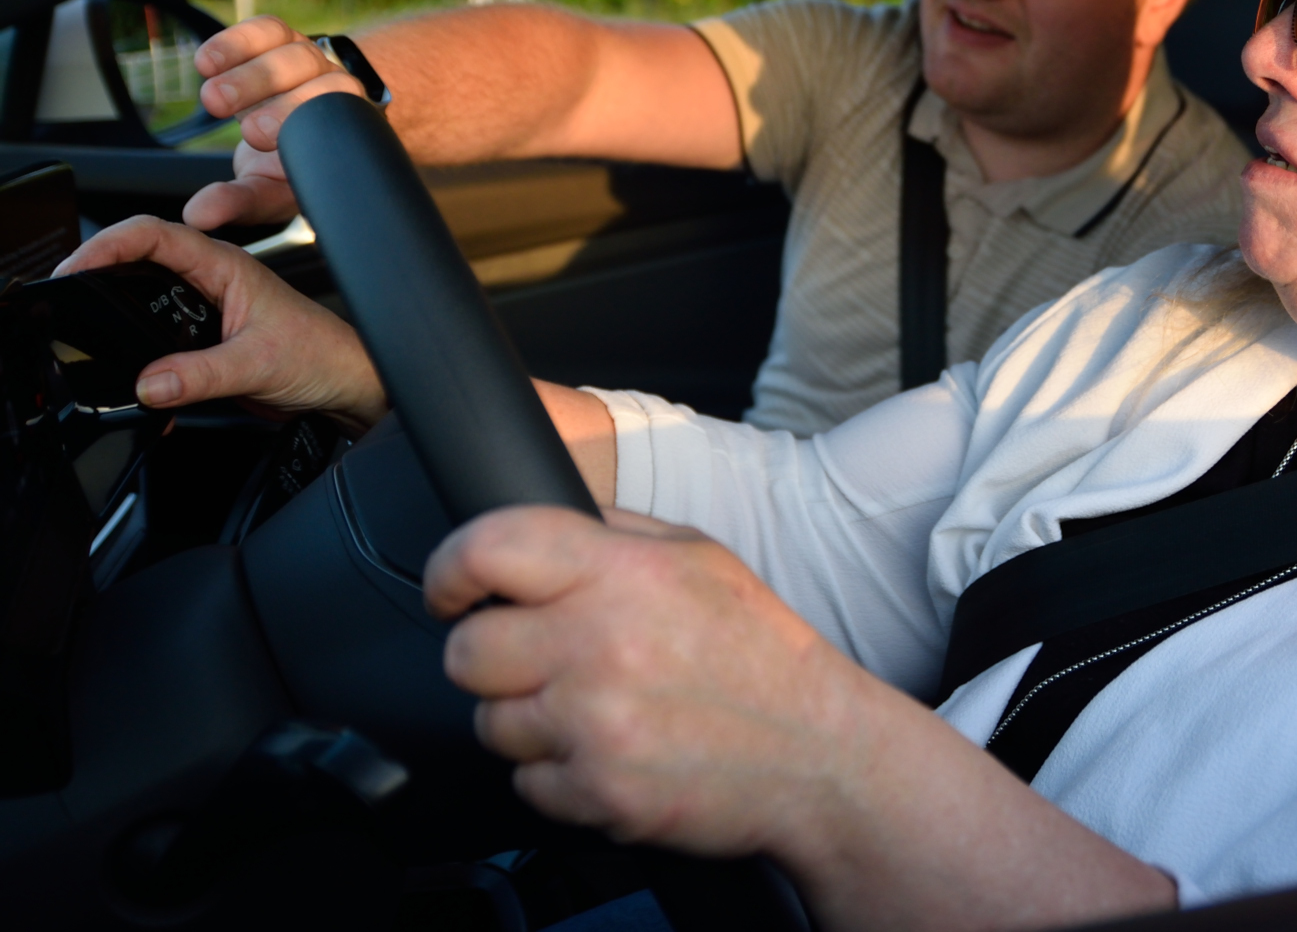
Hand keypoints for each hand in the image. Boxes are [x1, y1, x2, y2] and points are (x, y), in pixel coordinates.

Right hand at [56, 216, 386, 428]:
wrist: (346, 381)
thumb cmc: (322, 354)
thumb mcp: (258, 364)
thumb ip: (200, 375)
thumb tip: (149, 382)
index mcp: (226, 266)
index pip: (154, 234)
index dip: (108, 243)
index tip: (76, 266)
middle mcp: (213, 280)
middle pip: (140, 259)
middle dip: (99, 271)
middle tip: (66, 292)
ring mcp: (207, 309)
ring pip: (146, 296)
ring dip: (117, 308)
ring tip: (86, 324)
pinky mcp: (205, 339)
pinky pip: (159, 334)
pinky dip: (138, 346)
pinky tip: (130, 366)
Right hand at [182, 16, 368, 228]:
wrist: (292, 131)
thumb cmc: (280, 167)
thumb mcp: (264, 191)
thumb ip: (236, 202)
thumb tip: (196, 215)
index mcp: (342, 134)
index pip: (336, 121)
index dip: (297, 122)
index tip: (256, 138)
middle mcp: (335, 93)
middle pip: (320, 82)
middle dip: (272, 96)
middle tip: (229, 114)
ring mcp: (313, 63)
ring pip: (295, 53)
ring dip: (250, 71)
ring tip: (211, 97)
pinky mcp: (285, 39)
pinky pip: (269, 30)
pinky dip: (237, 41)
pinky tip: (207, 62)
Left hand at [427, 505, 874, 856]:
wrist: (819, 753)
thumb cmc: (762, 652)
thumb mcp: (700, 556)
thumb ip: (613, 533)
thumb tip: (536, 530)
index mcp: (625, 574)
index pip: (487, 548)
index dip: (450, 569)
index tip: (452, 589)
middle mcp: (601, 646)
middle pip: (468, 652)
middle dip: (494, 655)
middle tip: (542, 658)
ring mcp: (595, 726)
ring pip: (491, 723)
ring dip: (529, 719)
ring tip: (597, 707)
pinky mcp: (597, 793)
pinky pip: (527, 783)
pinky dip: (559, 773)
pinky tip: (613, 749)